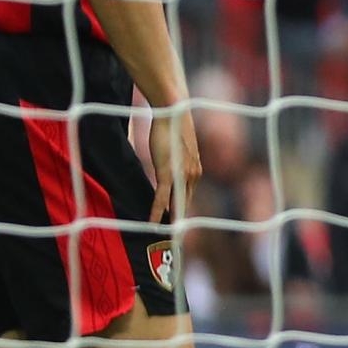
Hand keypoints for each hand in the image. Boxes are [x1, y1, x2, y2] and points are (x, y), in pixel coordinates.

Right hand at [149, 102, 201, 225]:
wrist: (172, 111)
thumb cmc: (171, 126)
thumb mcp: (175, 149)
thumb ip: (173, 163)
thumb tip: (165, 167)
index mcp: (195, 170)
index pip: (187, 196)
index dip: (182, 210)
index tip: (178, 224)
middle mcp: (193, 175)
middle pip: (183, 203)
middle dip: (178, 221)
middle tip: (172, 237)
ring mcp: (182, 175)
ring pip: (174, 203)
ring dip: (168, 220)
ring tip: (164, 235)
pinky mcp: (168, 173)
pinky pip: (162, 197)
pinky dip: (157, 211)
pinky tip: (153, 222)